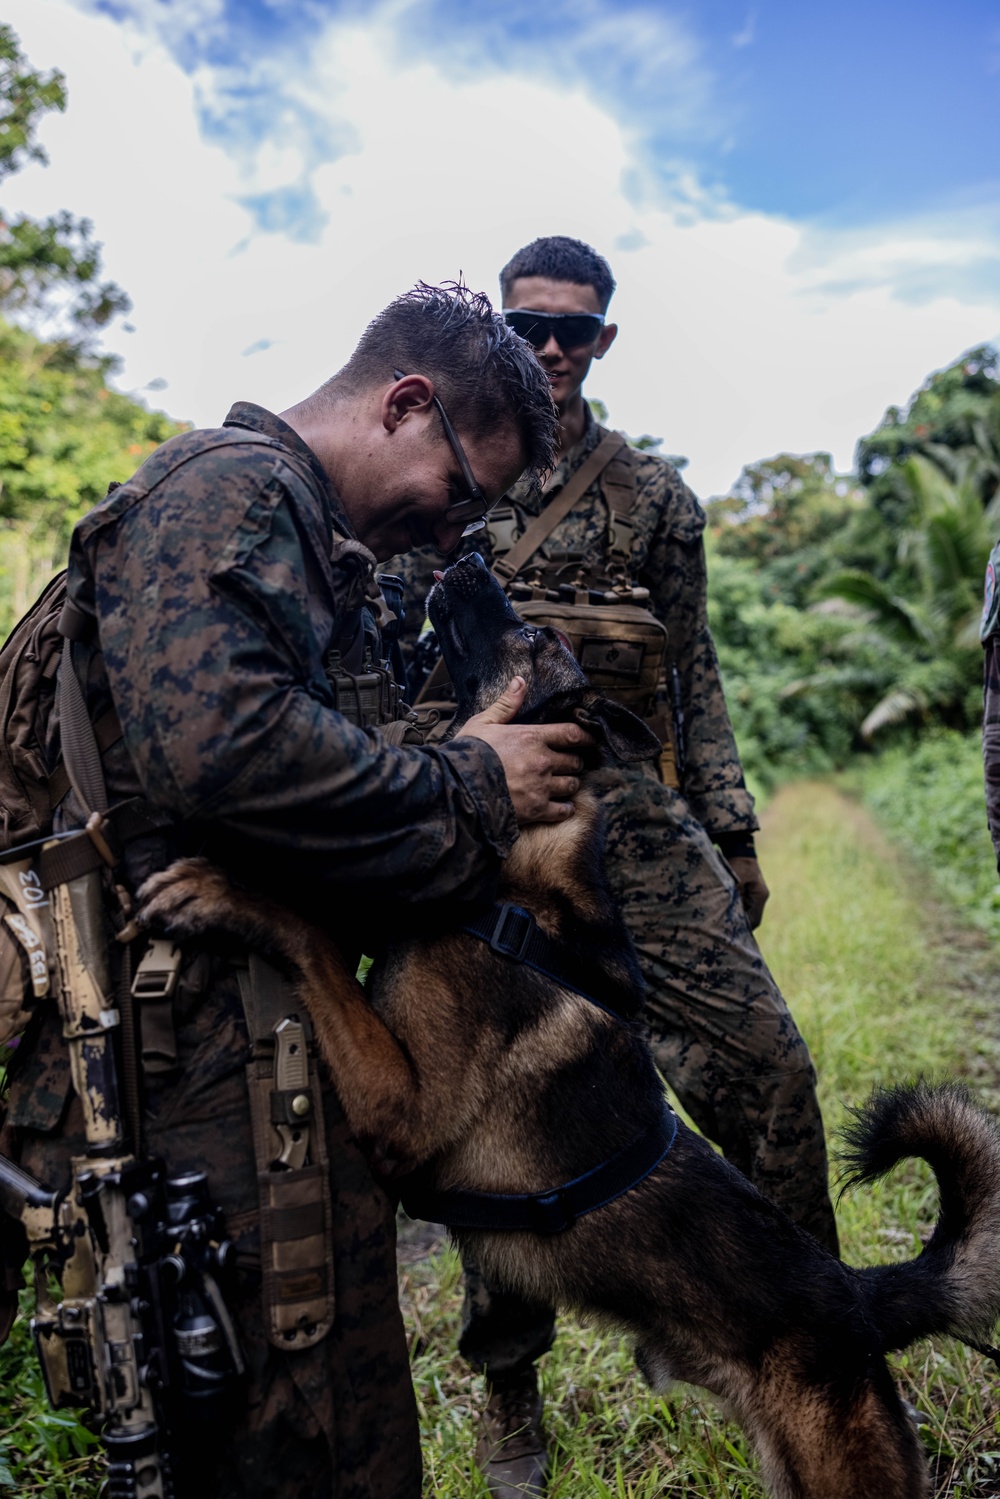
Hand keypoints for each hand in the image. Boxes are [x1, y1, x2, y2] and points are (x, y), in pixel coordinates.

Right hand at [462, 677, 591, 824]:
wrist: (457, 788)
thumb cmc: (467, 753)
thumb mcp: (483, 722)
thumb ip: (507, 704)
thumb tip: (520, 681)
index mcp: (532, 737)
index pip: (572, 734)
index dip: (586, 737)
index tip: (592, 740)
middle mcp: (543, 761)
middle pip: (575, 761)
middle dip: (576, 762)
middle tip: (572, 763)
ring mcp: (541, 787)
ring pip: (572, 785)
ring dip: (571, 783)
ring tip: (566, 783)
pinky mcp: (537, 809)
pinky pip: (563, 810)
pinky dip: (566, 808)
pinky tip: (563, 806)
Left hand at [727, 855, 769, 929]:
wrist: (738, 848)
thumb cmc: (736, 863)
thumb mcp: (734, 881)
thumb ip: (733, 897)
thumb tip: (729, 914)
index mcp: (760, 895)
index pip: (754, 920)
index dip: (743, 929)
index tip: (731, 935)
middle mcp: (759, 897)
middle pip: (751, 918)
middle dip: (739, 925)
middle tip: (725, 933)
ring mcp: (754, 895)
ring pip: (746, 913)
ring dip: (736, 917)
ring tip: (722, 924)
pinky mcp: (748, 892)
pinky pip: (742, 906)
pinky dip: (734, 910)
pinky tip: (722, 913)